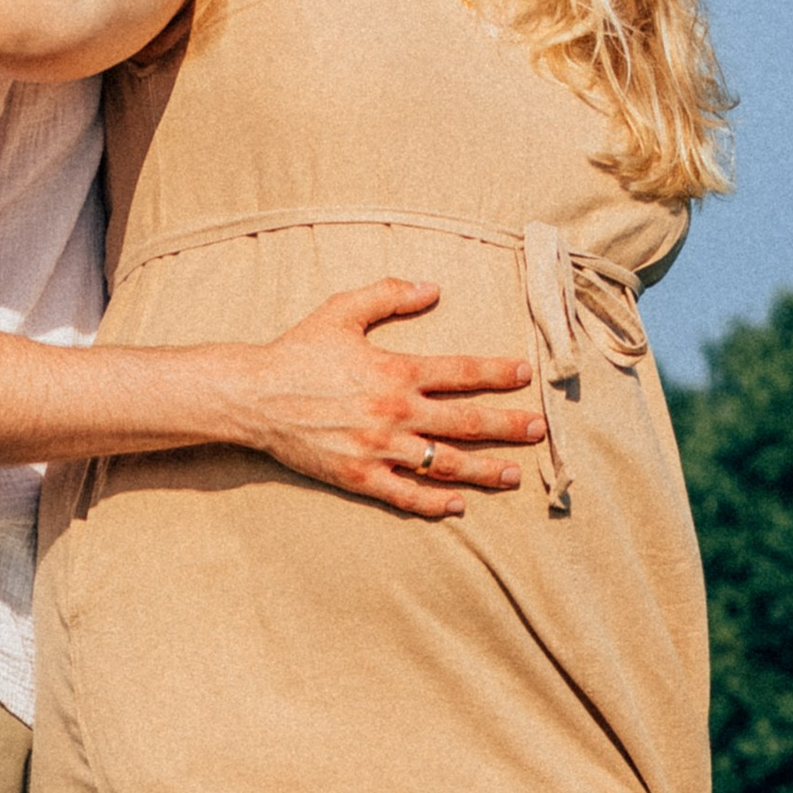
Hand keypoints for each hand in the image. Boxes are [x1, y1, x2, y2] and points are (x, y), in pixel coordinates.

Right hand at [241, 280, 543, 517]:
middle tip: (539, 430)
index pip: (462, 371)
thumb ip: (389, 294)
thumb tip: (432, 287)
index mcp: (397, 370)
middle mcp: (395, 412)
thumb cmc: (298, 351)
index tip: (526, 375)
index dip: (498, 373)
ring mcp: (379, 448)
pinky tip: (459, 506)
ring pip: (445, 463)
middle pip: (466, 421)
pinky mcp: (359, 476)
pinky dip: (435, 503)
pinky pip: (406, 495)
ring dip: (485, 470)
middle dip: (508, 425)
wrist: (254, 396)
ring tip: (514, 475)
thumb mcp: (342, 310)